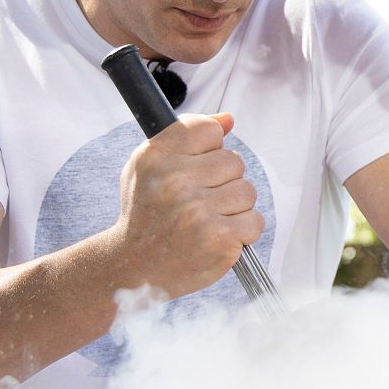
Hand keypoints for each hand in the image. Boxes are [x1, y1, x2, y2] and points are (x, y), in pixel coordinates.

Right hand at [107, 112, 261, 295]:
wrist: (134, 268)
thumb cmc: (146, 214)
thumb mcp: (149, 167)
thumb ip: (186, 136)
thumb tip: (227, 119)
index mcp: (157, 156)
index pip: (209, 131)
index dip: (209, 150)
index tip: (196, 168)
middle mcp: (176, 181)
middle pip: (234, 161)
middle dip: (223, 182)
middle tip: (199, 202)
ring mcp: (198, 211)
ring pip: (247, 191)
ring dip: (234, 207)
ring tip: (208, 220)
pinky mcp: (219, 238)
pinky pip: (254, 221)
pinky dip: (243, 231)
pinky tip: (219, 236)